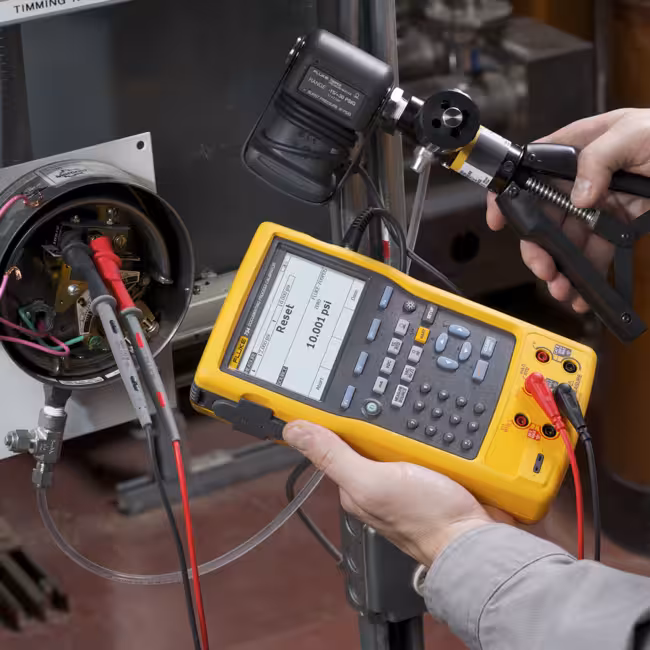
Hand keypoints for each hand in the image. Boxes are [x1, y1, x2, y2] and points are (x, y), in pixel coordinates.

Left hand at [283, 420, 493, 566]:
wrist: (478, 540)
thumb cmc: (426, 520)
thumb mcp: (372, 483)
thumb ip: (334, 457)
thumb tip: (294, 432)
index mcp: (354, 482)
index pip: (335, 440)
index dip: (335, 416)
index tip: (338, 393)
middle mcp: (377, 478)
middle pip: (369, 433)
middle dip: (378, 418)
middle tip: (390, 403)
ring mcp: (406, 473)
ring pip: (398, 434)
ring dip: (406, 424)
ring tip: (415, 415)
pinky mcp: (432, 469)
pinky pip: (425, 441)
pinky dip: (429, 434)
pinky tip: (433, 429)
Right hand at [488, 108, 649, 311]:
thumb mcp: (634, 132)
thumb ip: (599, 159)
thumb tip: (579, 194)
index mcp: (577, 149)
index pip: (529, 171)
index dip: (508, 196)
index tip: (499, 220)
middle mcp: (582, 178)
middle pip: (544, 217)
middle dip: (540, 248)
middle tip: (545, 269)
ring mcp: (599, 203)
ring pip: (568, 241)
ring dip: (562, 268)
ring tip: (564, 289)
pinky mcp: (618, 223)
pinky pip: (596, 252)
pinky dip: (588, 274)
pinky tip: (584, 291)